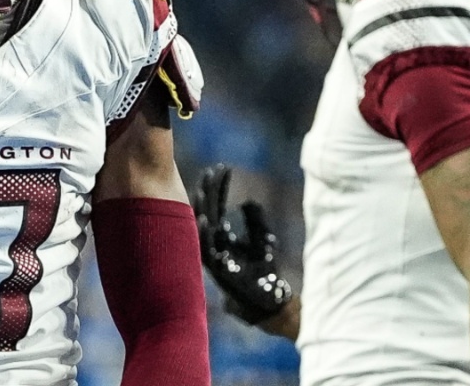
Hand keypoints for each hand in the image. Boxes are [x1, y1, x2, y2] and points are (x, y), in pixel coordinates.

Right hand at [191, 164, 291, 324]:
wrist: (268, 301)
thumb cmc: (264, 272)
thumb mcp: (262, 239)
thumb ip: (255, 220)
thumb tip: (248, 200)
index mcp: (221, 235)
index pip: (216, 204)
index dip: (218, 187)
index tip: (221, 168)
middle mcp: (213, 243)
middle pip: (206, 210)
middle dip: (208, 190)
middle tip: (212, 170)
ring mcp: (212, 255)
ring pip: (201, 227)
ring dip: (201, 208)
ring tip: (203, 189)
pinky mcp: (216, 269)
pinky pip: (205, 249)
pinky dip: (204, 234)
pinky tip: (205, 219)